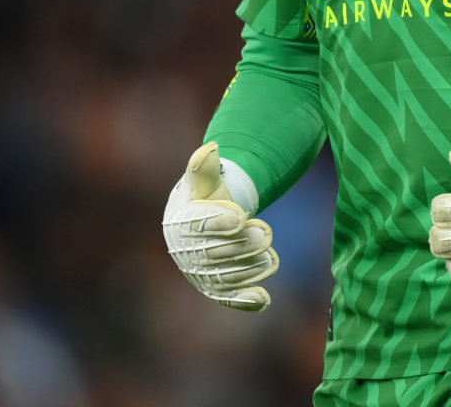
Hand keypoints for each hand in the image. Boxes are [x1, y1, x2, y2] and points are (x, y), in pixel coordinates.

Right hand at [161, 142, 277, 311]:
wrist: (204, 221)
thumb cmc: (205, 196)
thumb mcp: (204, 179)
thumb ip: (204, 167)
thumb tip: (209, 149)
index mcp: (179, 223)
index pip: (197, 225)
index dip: (218, 221)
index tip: (240, 216)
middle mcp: (185, 253)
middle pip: (214, 253)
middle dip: (242, 245)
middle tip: (266, 232)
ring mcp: (200, 274)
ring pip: (225, 276)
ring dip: (250, 269)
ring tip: (271, 257)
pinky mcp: (215, 289)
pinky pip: (229, 298)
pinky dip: (245, 301)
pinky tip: (263, 300)